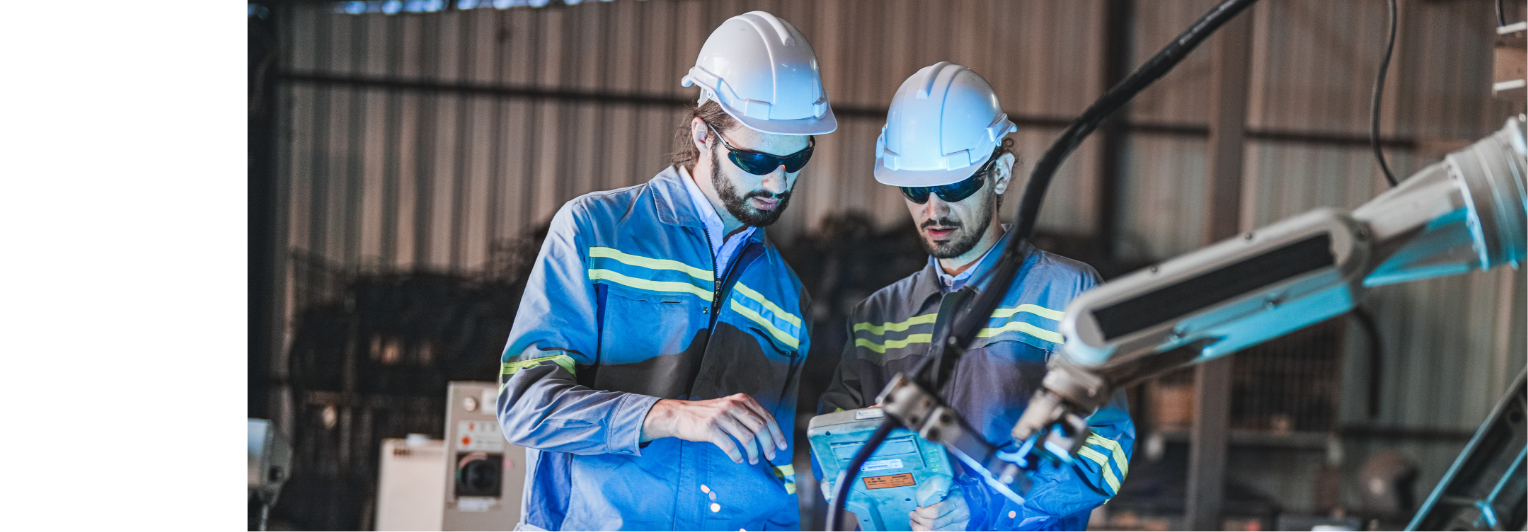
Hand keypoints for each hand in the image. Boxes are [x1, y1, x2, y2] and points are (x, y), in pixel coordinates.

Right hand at [640, 393, 787, 464]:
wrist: (679, 415)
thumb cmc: (706, 415)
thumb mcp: (729, 407)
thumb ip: (746, 415)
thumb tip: (768, 434)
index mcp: (741, 400)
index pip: (766, 417)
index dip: (777, 433)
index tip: (782, 446)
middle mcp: (733, 405)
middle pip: (760, 427)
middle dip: (769, 444)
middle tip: (771, 456)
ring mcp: (721, 416)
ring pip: (747, 437)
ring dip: (754, 452)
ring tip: (754, 460)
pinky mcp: (710, 428)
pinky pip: (729, 445)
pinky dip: (736, 454)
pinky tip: (738, 459)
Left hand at [909, 486, 970, 531]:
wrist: (977, 504)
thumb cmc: (961, 493)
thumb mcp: (952, 486)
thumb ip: (941, 489)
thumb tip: (922, 492)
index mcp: (956, 502)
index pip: (936, 512)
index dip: (922, 512)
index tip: (917, 507)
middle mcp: (959, 516)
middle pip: (933, 524)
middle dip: (918, 520)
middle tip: (912, 514)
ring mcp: (959, 526)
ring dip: (919, 528)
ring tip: (913, 522)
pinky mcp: (957, 531)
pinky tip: (920, 528)